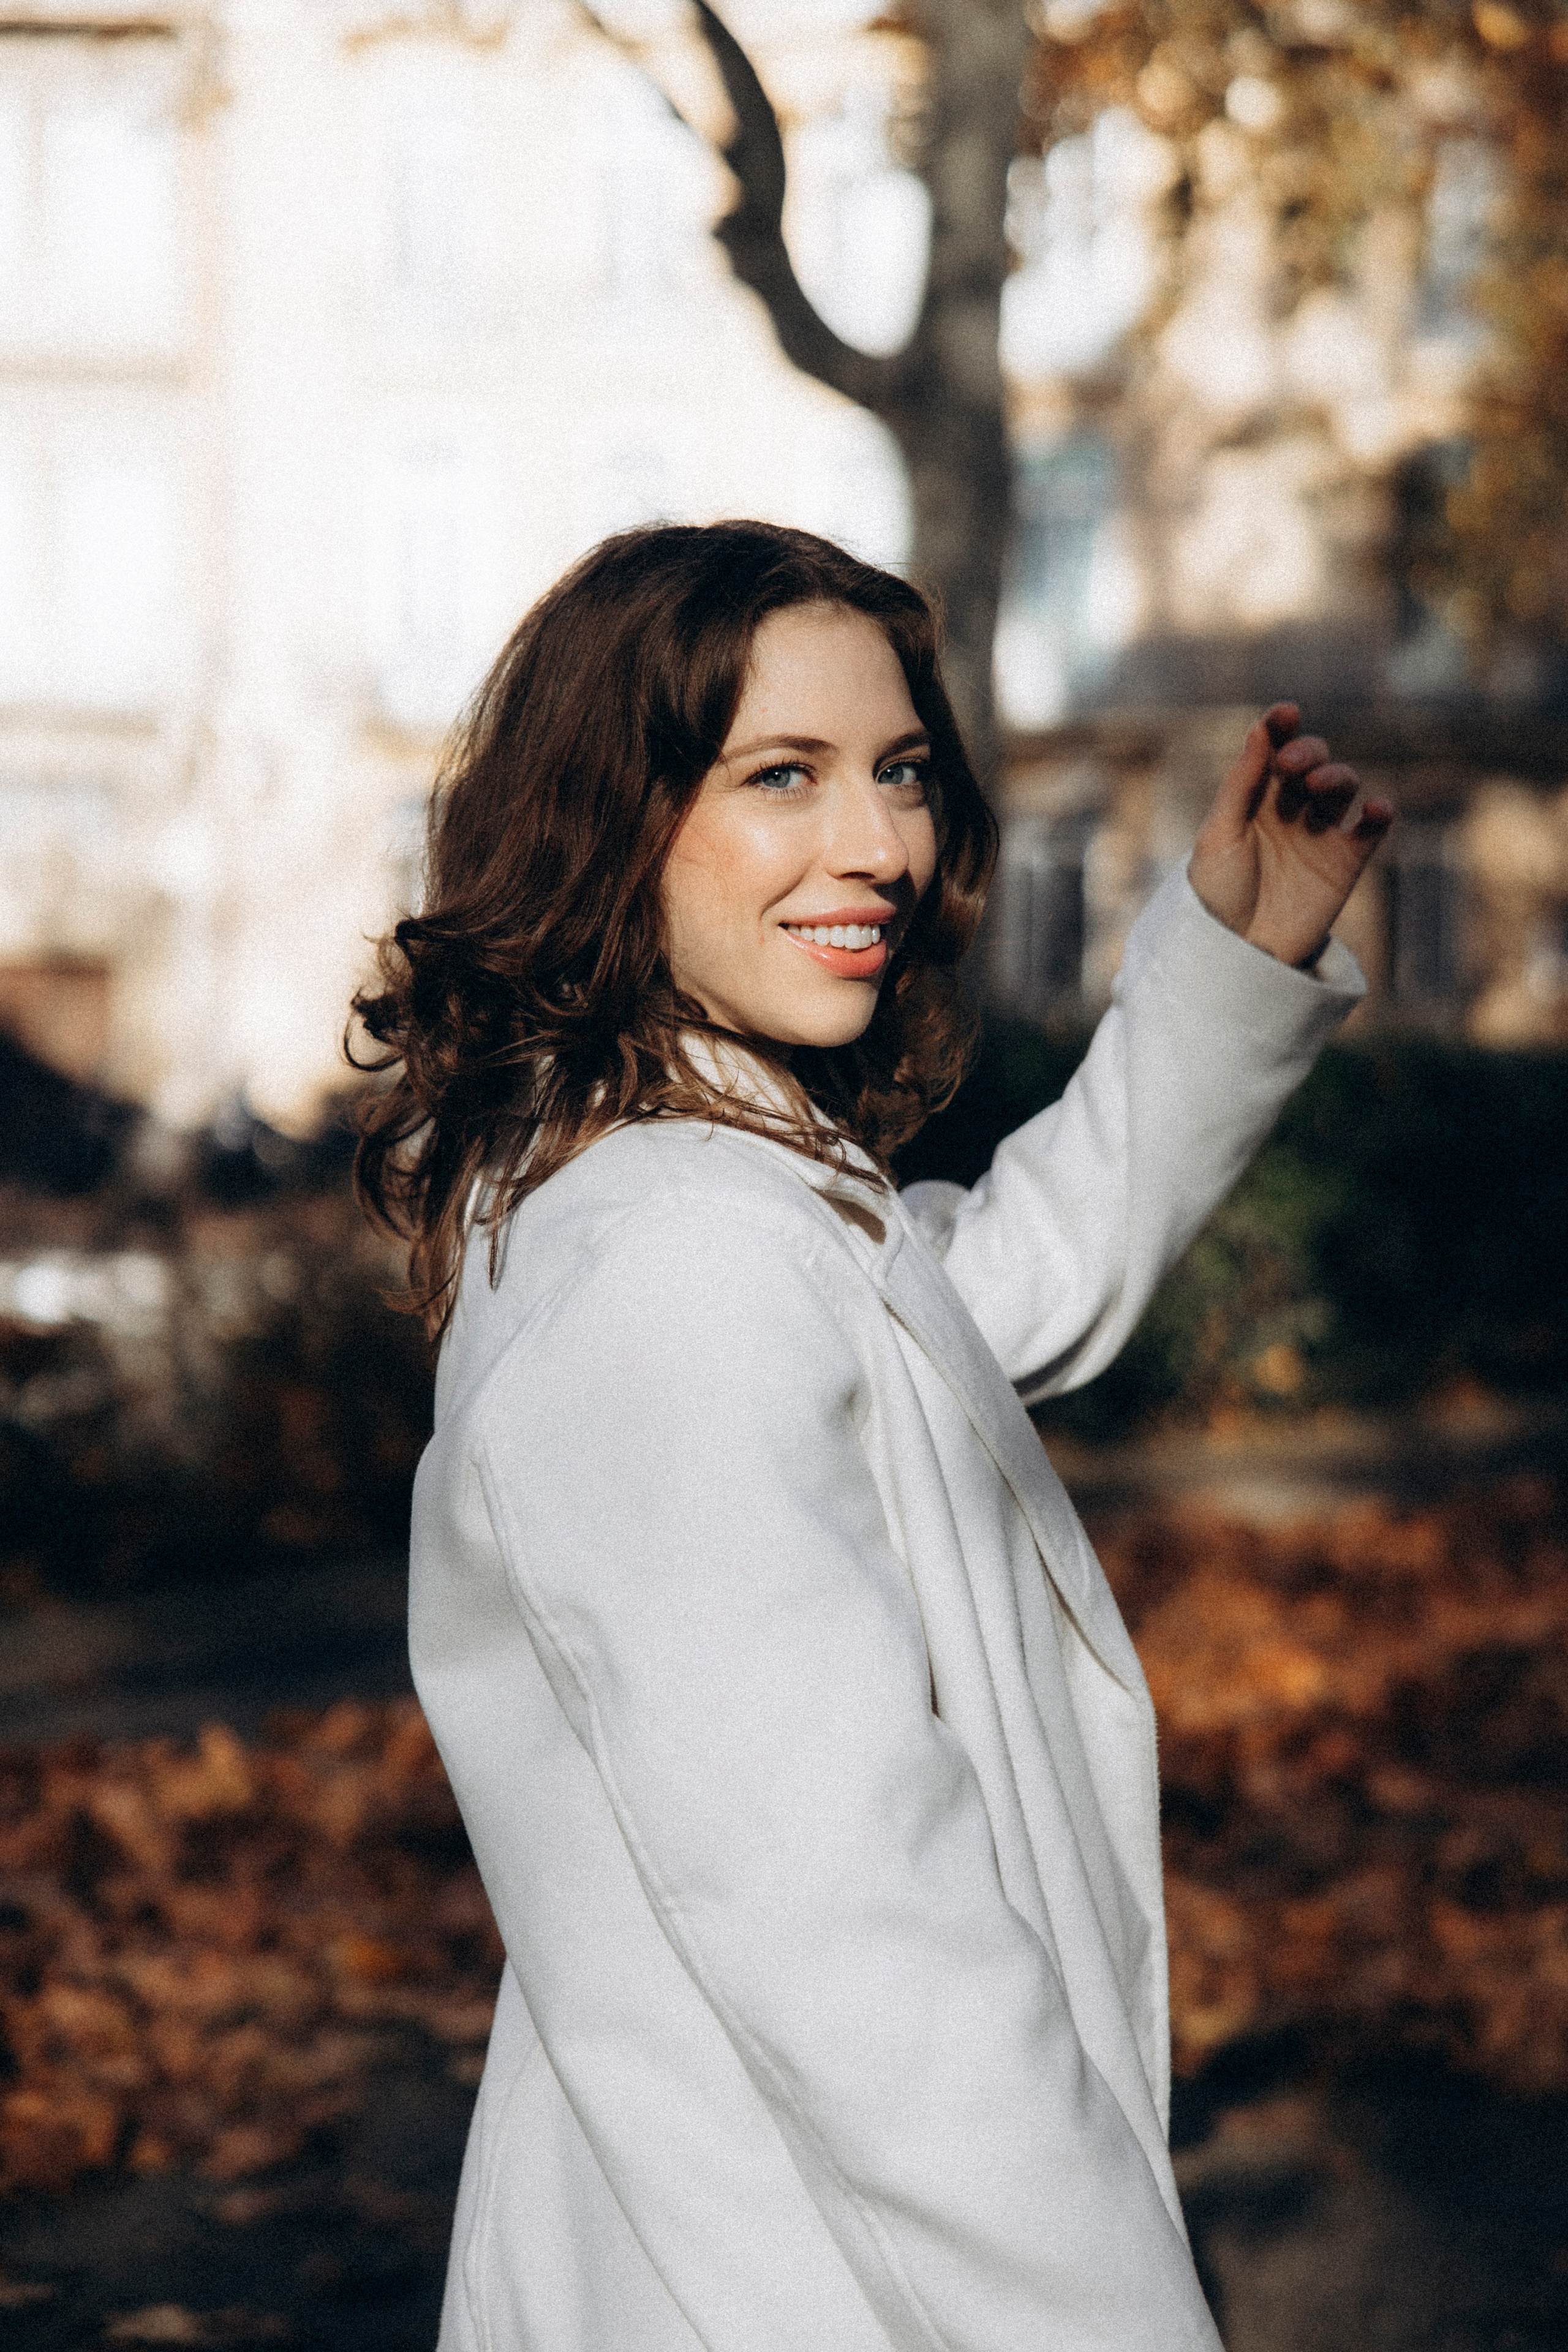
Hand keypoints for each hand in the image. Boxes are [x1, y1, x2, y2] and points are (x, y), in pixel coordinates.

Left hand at [1188, 703, 1393, 967]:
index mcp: (1253, 799)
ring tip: (1319, 788)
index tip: (1286, 714)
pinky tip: (1376, 808)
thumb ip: (1242, 783)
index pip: (1272, 749)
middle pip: (1311, 761)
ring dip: (1337, 776)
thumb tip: (1261, 729)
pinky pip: (1373, 828)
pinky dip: (1381, 812)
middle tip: (1294, 769)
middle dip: (1308, 753)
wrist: (1237, 953)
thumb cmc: (1217, 896)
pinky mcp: (1346, 862)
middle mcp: (1289, 810)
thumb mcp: (1219, 836)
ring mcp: (1319, 834)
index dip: (1281, 727)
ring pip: (1342, 786)